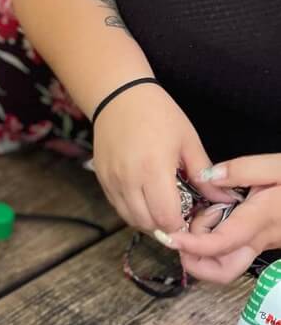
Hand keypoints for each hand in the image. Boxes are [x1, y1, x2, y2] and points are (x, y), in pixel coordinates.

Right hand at [92, 83, 233, 233]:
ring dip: (148, 222)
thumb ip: (202, 174)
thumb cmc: (158, 114)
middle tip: (179, 218)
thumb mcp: (188, 141)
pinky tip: (145, 200)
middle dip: (165, 227)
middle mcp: (129, 180)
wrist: (119, 97)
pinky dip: (133, 211)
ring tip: (162, 211)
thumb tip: (221, 197)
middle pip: (148, 223)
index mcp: (154, 169)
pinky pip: (118, 207)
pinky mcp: (102, 180)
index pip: (166, 217)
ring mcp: (112, 181)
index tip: (189, 220)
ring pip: (130, 219)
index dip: (180, 225)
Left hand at [164, 154, 280, 282]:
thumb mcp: (280, 166)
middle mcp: (261, 239)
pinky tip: (214, 218)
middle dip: (195, 261)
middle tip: (182, 234)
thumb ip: (243, 169)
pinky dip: (215, 243)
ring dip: (204, 251)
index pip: (220, 244)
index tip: (170, 236)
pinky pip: (234, 252)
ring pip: (227, 265)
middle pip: (222, 271)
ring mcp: (263, 244)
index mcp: (261, 219)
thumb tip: (208, 176)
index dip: (190, 245)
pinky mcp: (264, 242)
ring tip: (203, 218)